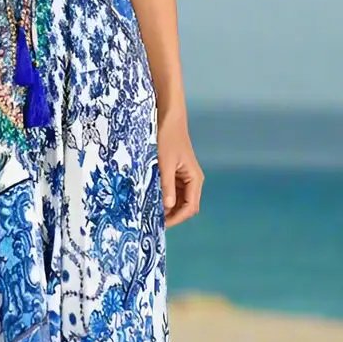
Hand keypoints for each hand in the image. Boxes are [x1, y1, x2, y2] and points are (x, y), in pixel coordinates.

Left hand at [156, 110, 203, 226]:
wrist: (168, 117)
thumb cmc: (168, 137)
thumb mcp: (164, 163)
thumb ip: (166, 186)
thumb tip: (167, 207)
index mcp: (194, 179)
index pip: (190, 208)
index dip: (176, 218)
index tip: (159, 224)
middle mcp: (192, 181)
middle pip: (184, 207)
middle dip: (170, 215)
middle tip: (151, 222)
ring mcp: (183, 178)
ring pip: (176, 200)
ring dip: (165, 207)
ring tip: (148, 212)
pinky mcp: (175, 173)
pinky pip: (170, 191)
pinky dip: (162, 197)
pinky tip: (149, 199)